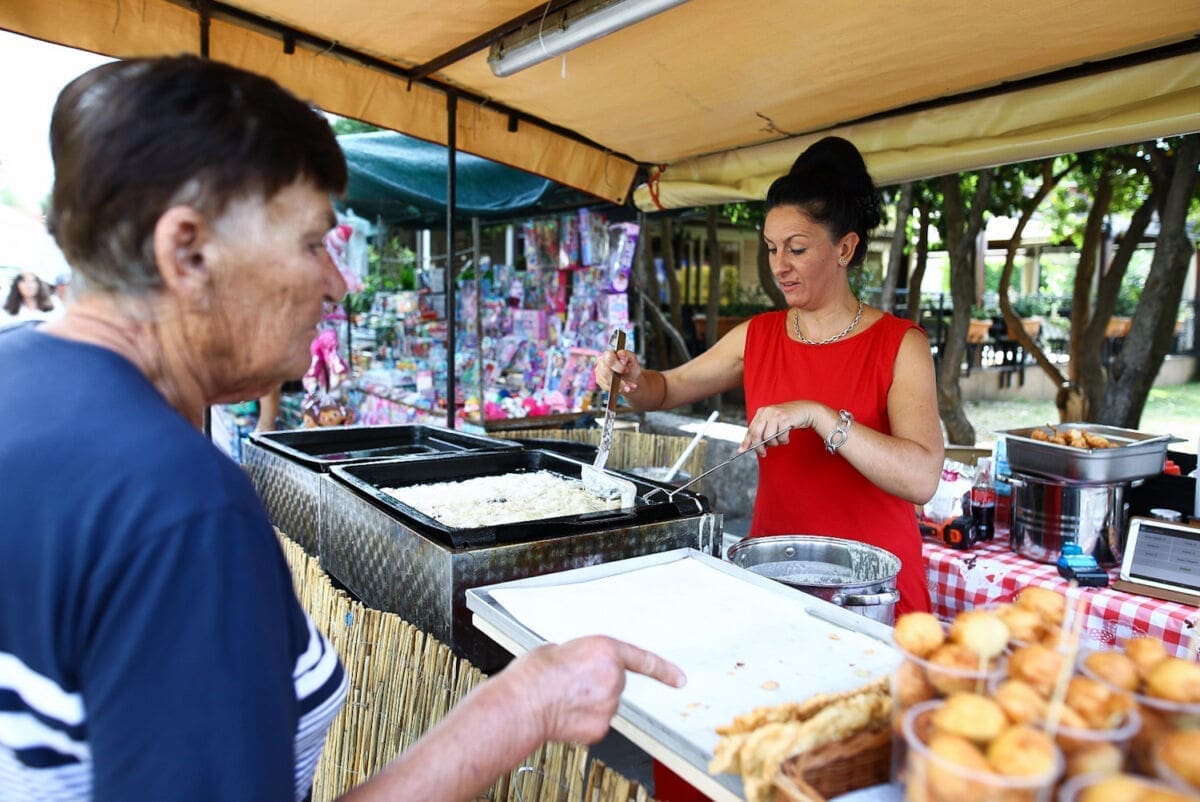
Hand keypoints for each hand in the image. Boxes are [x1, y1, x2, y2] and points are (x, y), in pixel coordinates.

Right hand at [507, 636, 685, 744]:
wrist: (520, 705)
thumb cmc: (533, 675)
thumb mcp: (560, 648)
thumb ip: (582, 656)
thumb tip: (583, 667)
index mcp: (605, 650)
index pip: (643, 660)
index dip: (664, 670)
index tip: (679, 679)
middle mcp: (613, 678)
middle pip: (614, 682)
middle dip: (597, 683)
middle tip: (569, 682)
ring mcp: (609, 706)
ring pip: (604, 704)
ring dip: (589, 702)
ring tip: (561, 698)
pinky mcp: (600, 728)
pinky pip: (596, 722)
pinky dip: (583, 720)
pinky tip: (564, 715)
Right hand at [593, 349, 641, 394]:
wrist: (631, 378)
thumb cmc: (631, 367)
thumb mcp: (633, 360)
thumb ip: (628, 355)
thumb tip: (621, 354)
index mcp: (609, 354)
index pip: (609, 358)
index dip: (618, 365)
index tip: (626, 370)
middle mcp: (601, 362)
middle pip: (605, 371)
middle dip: (618, 379)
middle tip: (629, 384)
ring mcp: (599, 372)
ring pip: (607, 381)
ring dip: (620, 386)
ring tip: (629, 387)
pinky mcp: (599, 381)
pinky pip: (606, 387)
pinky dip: (616, 389)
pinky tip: (623, 388)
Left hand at [741, 402, 822, 455]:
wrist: (805, 410)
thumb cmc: (787, 419)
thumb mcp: (772, 423)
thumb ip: (761, 432)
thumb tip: (748, 447)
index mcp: (761, 412)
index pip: (750, 429)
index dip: (746, 441)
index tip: (742, 450)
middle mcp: (767, 412)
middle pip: (756, 434)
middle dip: (759, 447)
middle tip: (763, 453)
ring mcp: (776, 415)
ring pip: (769, 437)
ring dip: (774, 443)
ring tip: (780, 440)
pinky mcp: (785, 419)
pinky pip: (781, 437)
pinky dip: (784, 440)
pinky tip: (786, 437)